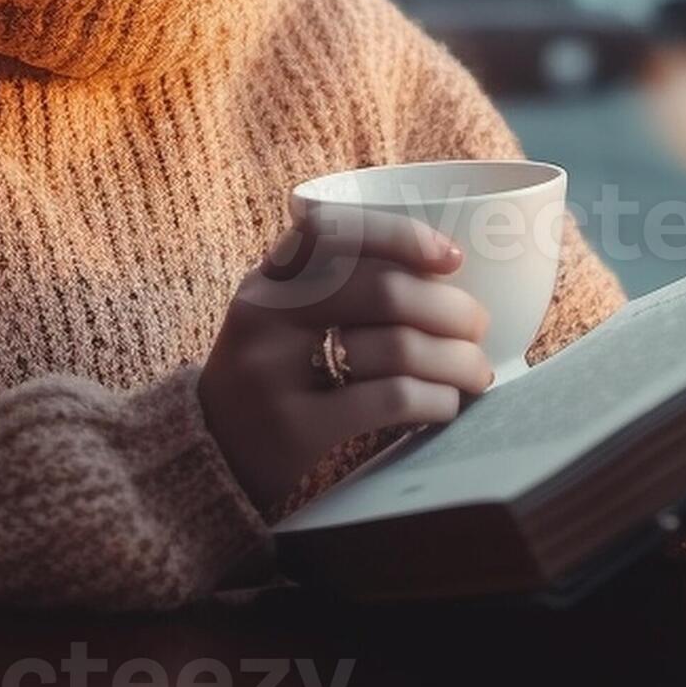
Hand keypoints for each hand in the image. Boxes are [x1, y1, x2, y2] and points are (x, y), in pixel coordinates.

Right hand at [199, 203, 496, 514]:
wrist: (207, 457)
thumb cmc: (270, 379)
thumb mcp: (279, 320)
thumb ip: (333, 289)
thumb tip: (446, 277)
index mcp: (268, 278)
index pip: (333, 230)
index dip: (401, 236)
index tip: (451, 258)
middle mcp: (266, 315)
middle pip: (383, 290)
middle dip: (451, 307)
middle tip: (478, 326)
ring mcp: (274, 371)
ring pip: (396, 347)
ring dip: (456, 359)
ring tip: (476, 372)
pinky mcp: (292, 427)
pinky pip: (389, 400)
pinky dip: (435, 400)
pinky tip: (447, 405)